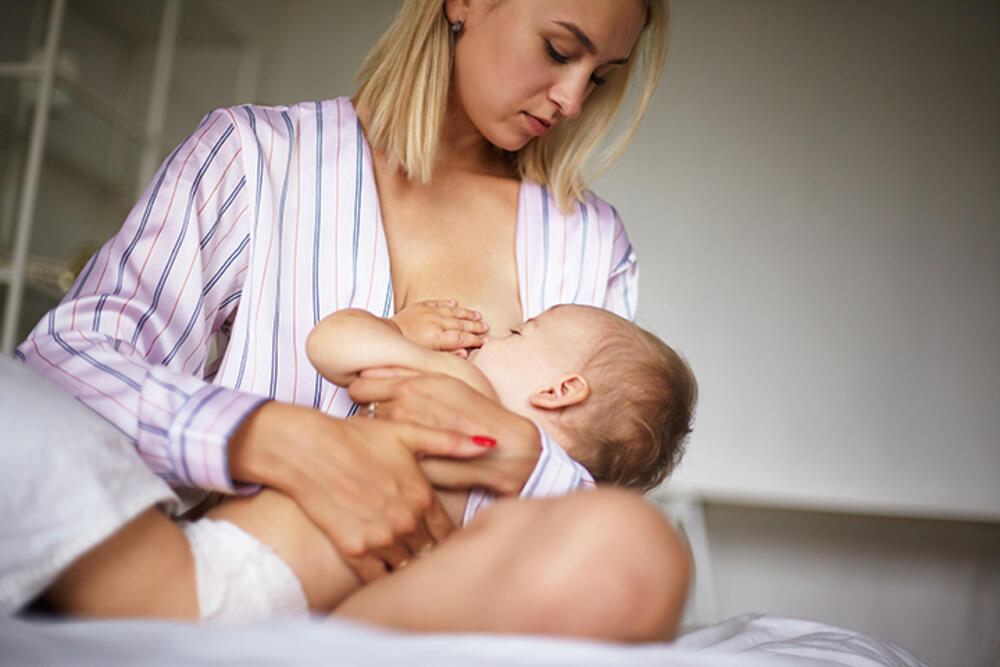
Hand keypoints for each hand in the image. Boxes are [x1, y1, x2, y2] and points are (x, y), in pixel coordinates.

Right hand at [227, 401, 514, 582]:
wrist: (308, 449)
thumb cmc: (357, 437)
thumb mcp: (406, 433)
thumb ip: (449, 442)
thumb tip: (488, 444)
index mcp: (423, 497)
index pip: (448, 532)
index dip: (446, 536)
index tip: (440, 537)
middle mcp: (406, 522)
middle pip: (430, 552)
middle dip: (429, 551)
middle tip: (425, 553)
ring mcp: (380, 539)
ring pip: (407, 566)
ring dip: (407, 564)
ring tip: (403, 559)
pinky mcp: (354, 550)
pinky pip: (378, 576)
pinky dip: (382, 574)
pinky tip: (380, 564)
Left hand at [348, 370, 540, 494]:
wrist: (506, 447)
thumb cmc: (476, 413)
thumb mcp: (444, 382)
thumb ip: (406, 376)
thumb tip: (370, 373)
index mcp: (409, 385)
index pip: (359, 387)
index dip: (364, 393)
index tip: (371, 399)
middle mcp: (400, 407)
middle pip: (362, 411)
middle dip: (372, 415)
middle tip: (393, 422)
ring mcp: (404, 435)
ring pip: (375, 433)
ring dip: (382, 436)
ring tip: (406, 439)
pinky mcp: (409, 460)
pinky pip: (387, 455)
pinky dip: (392, 455)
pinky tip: (408, 456)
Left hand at [392, 300, 487, 357]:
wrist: (387, 336)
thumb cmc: (407, 350)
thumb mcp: (427, 357)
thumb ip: (447, 355)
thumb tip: (464, 353)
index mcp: (436, 338)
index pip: (461, 338)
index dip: (474, 339)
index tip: (482, 341)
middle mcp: (434, 323)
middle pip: (460, 324)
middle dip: (475, 326)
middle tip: (485, 327)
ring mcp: (428, 312)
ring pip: (453, 311)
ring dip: (466, 313)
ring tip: (477, 315)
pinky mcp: (421, 306)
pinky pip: (438, 303)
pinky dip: (448, 303)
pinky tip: (456, 304)